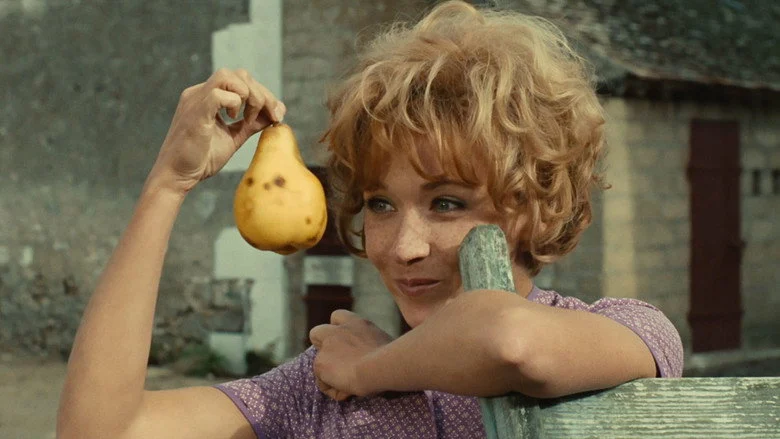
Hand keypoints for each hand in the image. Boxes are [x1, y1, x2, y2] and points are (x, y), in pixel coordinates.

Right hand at [148, 68, 285, 194]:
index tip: (277, 115)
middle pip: (239, 74)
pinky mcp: (195, 112)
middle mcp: (200, 93)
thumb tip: (276, 113)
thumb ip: (252, 123)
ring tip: (248, 118)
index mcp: (208, 97)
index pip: (242, 80)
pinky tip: (233, 120)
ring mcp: (196, 100)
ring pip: (229, 76)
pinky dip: (235, 104)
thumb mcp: (234, 137)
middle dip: (262, 94)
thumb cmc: (201, 159)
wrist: (177, 176)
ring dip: (250, 95)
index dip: (264, 94)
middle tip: (270, 116)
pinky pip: (219, 94)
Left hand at [309, 310, 392, 400]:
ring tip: (347, 385)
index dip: (337, 330)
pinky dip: (333, 389)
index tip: (345, 344)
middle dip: (321, 348)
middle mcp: (338, 330)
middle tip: (337, 363)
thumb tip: (373, 356)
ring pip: (319, 364)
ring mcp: (326, 346)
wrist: (379, 366)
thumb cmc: (391, 358)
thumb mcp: (383, 344)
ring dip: (329, 374)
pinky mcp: (320, 363)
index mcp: (356, 323)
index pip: (337, 317)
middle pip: (316, 333)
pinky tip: (347, 392)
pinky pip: (323, 383)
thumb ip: (371, 345)